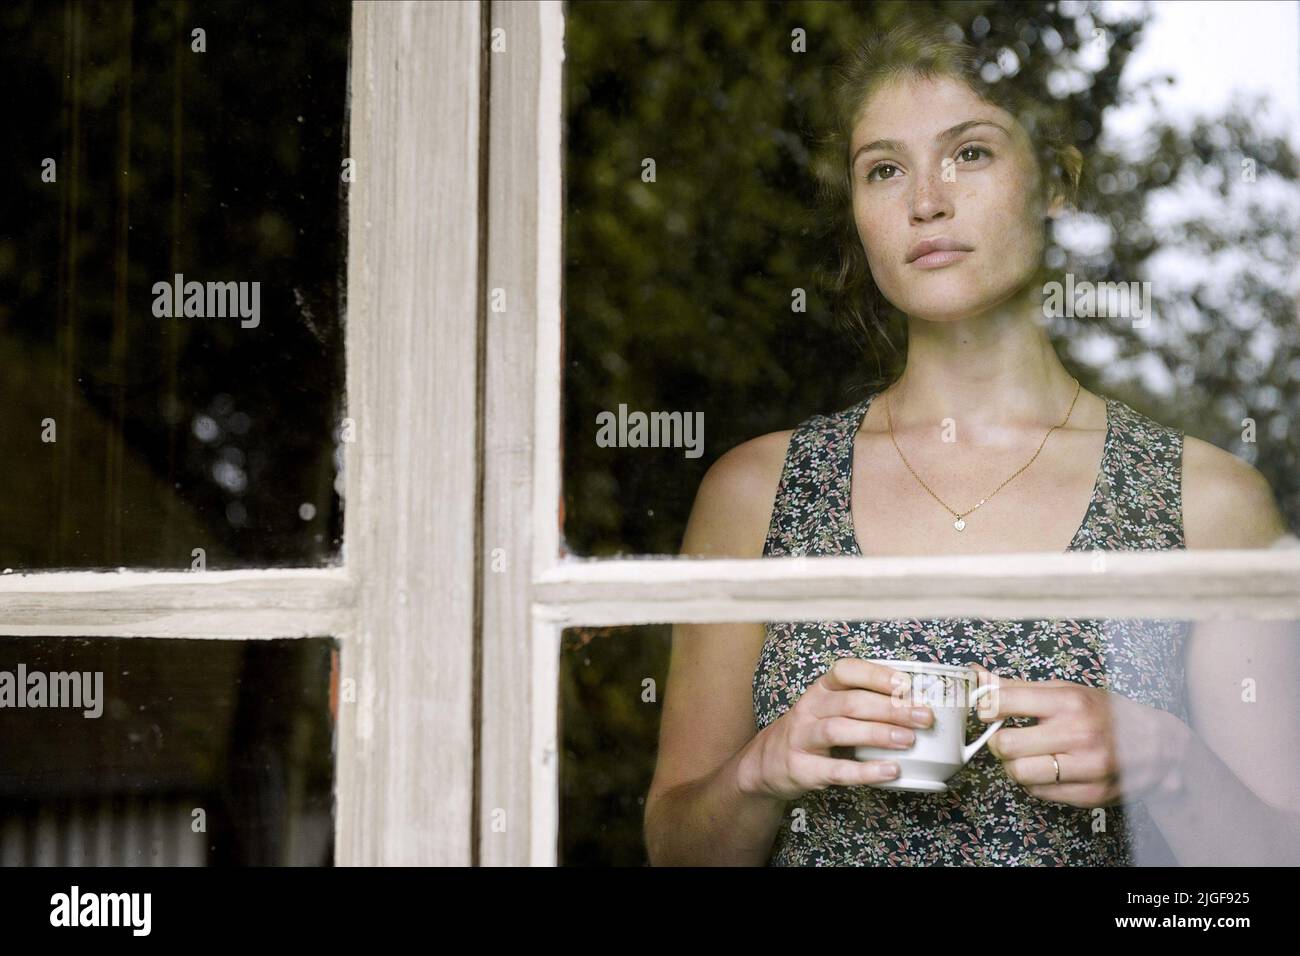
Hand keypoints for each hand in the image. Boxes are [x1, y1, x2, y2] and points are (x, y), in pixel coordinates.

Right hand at [738, 657, 936, 801]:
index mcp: (821, 689)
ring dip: (877, 734)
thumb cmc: (812, 732)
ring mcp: (802, 738)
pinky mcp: (801, 768)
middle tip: (923, 717)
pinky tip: (889, 771)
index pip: (845, 671)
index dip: (875, 675)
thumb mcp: (830, 709)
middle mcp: (809, 708)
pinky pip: (835, 769)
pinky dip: (865, 771)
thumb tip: (916, 706)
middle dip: (891, 709)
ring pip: (839, 730)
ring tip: (908, 740)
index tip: (905, 683)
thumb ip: (863, 704)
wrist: (767, 762)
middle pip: (850, 702)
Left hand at [970, 663, 1186, 807]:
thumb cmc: (1106, 714)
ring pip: (1019, 774)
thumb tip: (976, 675)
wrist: (1159, 746)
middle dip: (998, 743)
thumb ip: (1018, 687)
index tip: (987, 711)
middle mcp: (1079, 734)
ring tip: (1028, 756)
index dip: (986, 708)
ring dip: (1014, 766)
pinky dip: (1036, 783)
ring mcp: (1087, 768)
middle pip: (1005, 746)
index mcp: (1070, 701)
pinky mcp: (1090, 795)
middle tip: (1007, 738)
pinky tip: (1049, 770)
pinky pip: (1039, 793)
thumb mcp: (1066, 690)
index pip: (1004, 702)